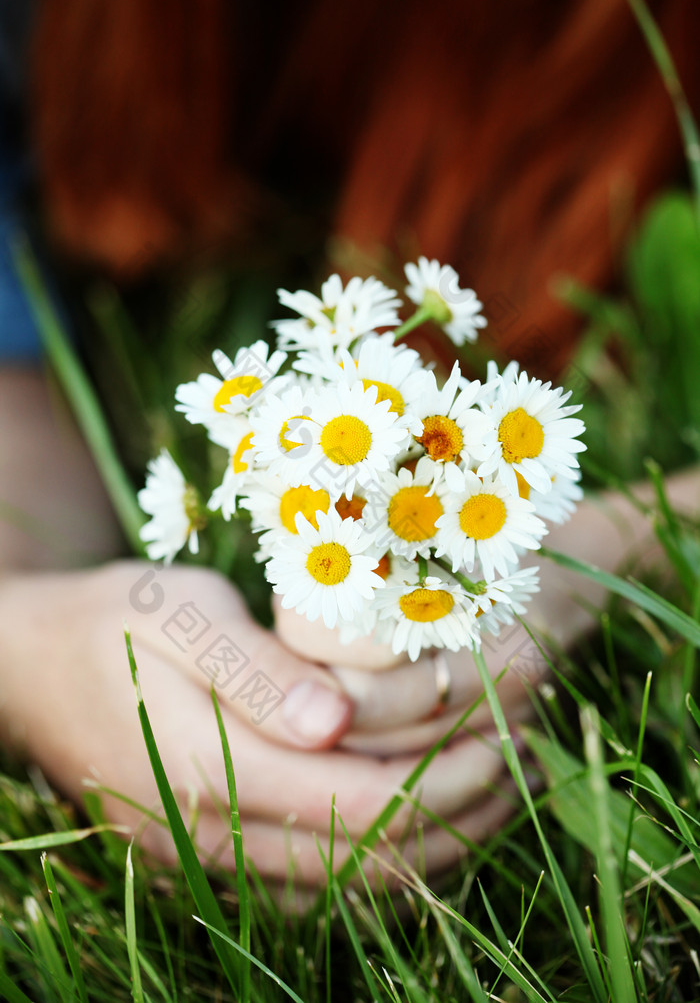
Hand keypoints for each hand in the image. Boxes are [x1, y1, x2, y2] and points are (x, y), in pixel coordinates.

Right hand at [0, 561, 516, 884]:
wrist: (33, 669)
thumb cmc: (116, 622)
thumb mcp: (182, 614)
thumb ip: (259, 672)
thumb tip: (339, 723)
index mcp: (210, 768)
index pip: (359, 798)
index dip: (445, 773)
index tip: (506, 727)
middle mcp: (211, 838)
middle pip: (365, 857)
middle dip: (460, 813)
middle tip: (524, 757)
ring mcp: (208, 861)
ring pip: (348, 887)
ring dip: (435, 845)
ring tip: (501, 788)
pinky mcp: (211, 859)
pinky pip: (316, 886)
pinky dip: (384, 858)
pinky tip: (427, 813)